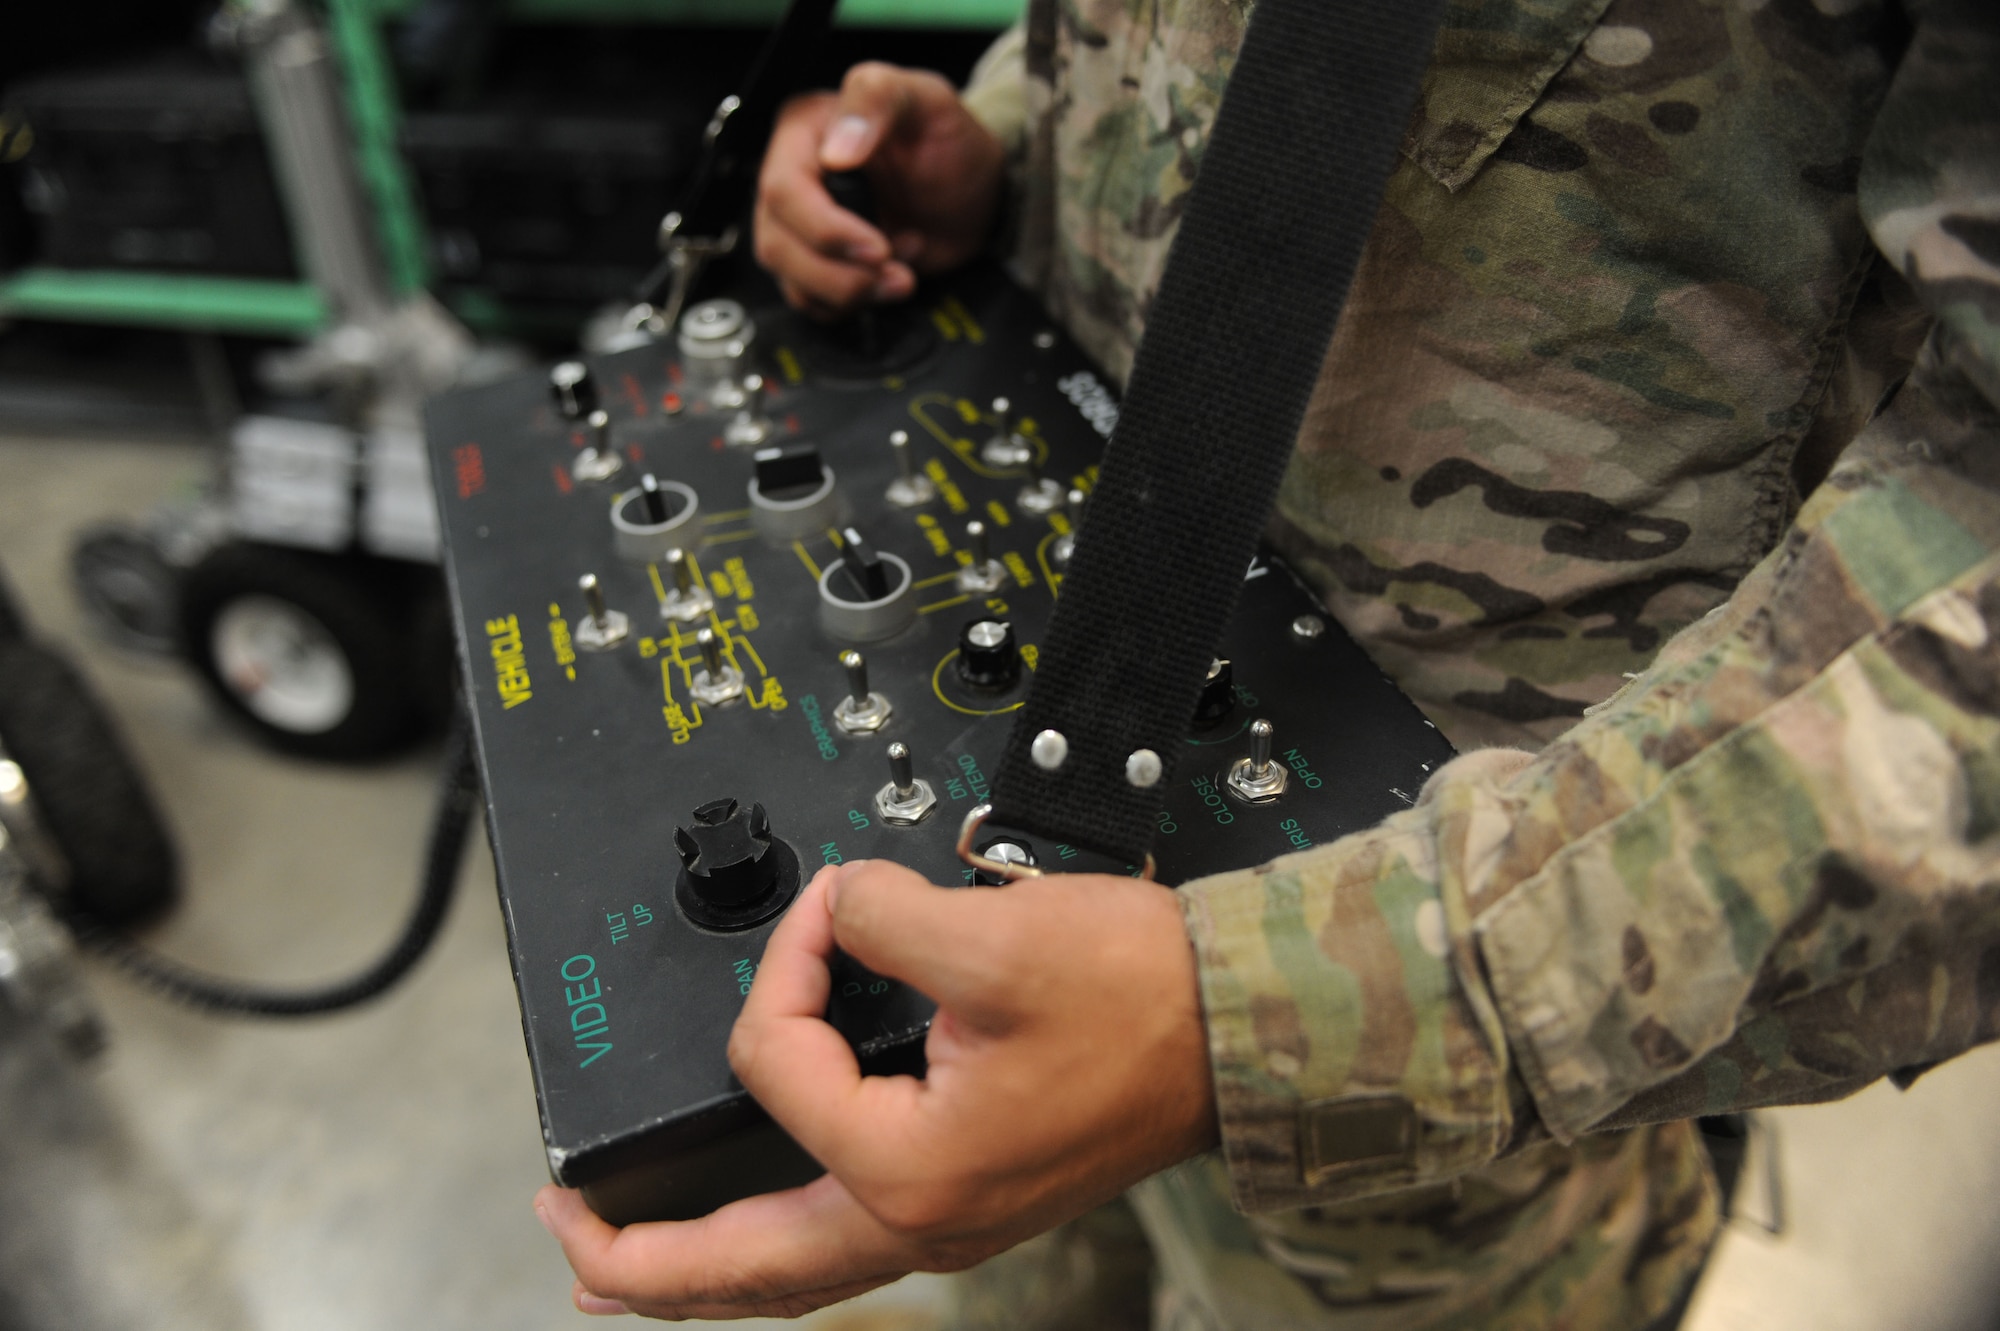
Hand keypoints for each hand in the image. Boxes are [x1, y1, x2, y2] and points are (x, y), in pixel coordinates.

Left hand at [536, 859, 1217, 1318]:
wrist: (1237, 1028)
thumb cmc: (1142, 1001)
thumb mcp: (993, 937)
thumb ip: (880, 916)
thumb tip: (837, 906)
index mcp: (910, 1169)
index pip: (776, 1066)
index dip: (786, 967)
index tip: (837, 906)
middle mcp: (922, 1221)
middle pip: (742, 1272)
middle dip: (637, 1260)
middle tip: (565, 1229)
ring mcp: (949, 1222)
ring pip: (791, 1274)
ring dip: (699, 1274)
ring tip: (627, 1269)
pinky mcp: (972, 1198)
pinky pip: (842, 1248)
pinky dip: (774, 1252)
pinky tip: (760, 1233)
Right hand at [755, 62, 1005, 317]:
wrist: (973, 192)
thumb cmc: (947, 141)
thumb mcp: (925, 100)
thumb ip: (877, 100)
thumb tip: (836, 152)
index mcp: (803, 131)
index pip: (783, 191)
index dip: (825, 229)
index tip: (878, 246)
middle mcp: (790, 178)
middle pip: (778, 243)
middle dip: (839, 271)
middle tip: (894, 268)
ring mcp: (799, 227)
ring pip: (790, 279)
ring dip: (848, 292)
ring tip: (901, 278)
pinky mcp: (817, 264)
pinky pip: (808, 301)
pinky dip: (849, 306)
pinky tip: (886, 282)